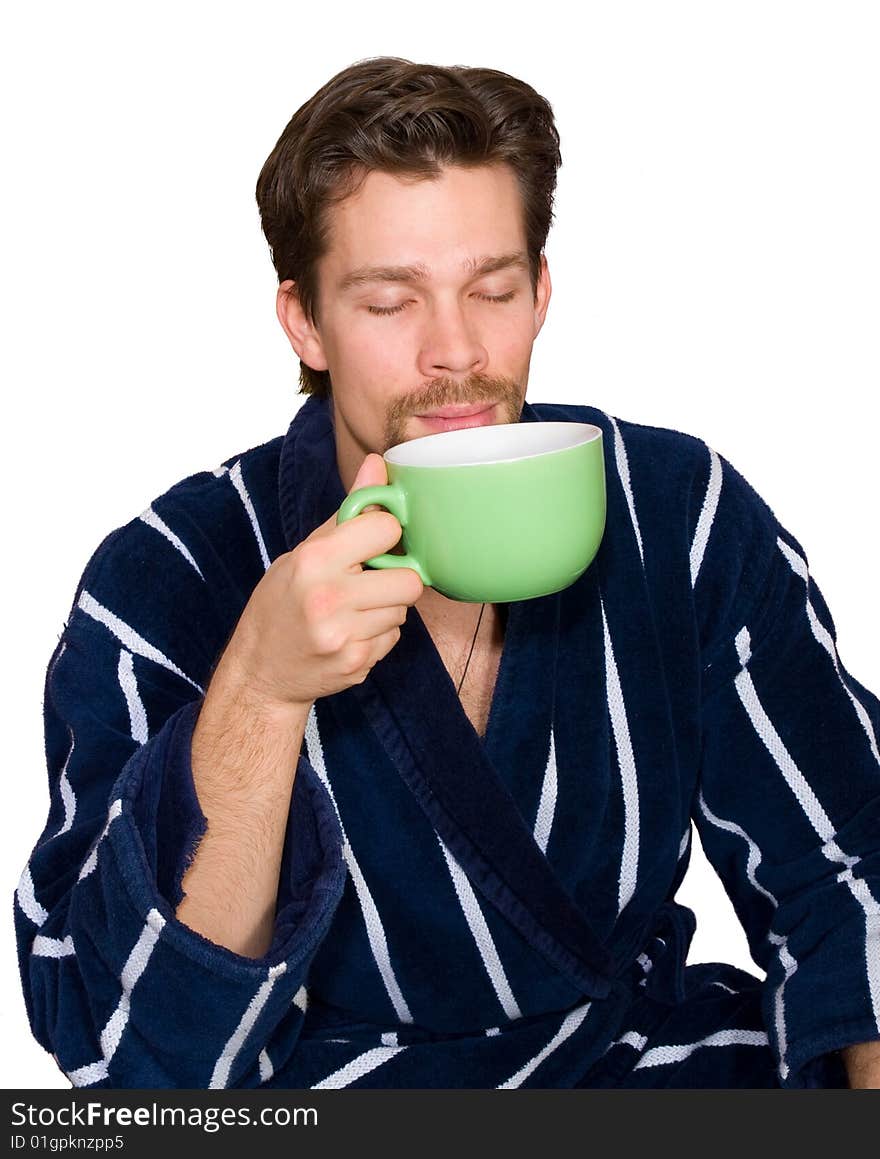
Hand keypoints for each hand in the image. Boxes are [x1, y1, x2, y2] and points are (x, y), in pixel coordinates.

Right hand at [221, 453, 423, 710]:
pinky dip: (378, 633)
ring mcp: (344, 635)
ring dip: (386, 607)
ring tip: (354, 609)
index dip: (384, 533)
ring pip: (403, 610)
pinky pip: (393, 637)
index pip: (386, 528)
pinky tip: (351, 632)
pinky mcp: (356, 663)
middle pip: (409, 580)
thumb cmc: (280, 604)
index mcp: (314, 560)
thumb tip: (380, 464)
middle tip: (369, 581)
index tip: (372, 541)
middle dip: (395, 578)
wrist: (259, 672)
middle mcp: (329, 598)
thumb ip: (347, 512)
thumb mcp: (303, 551)